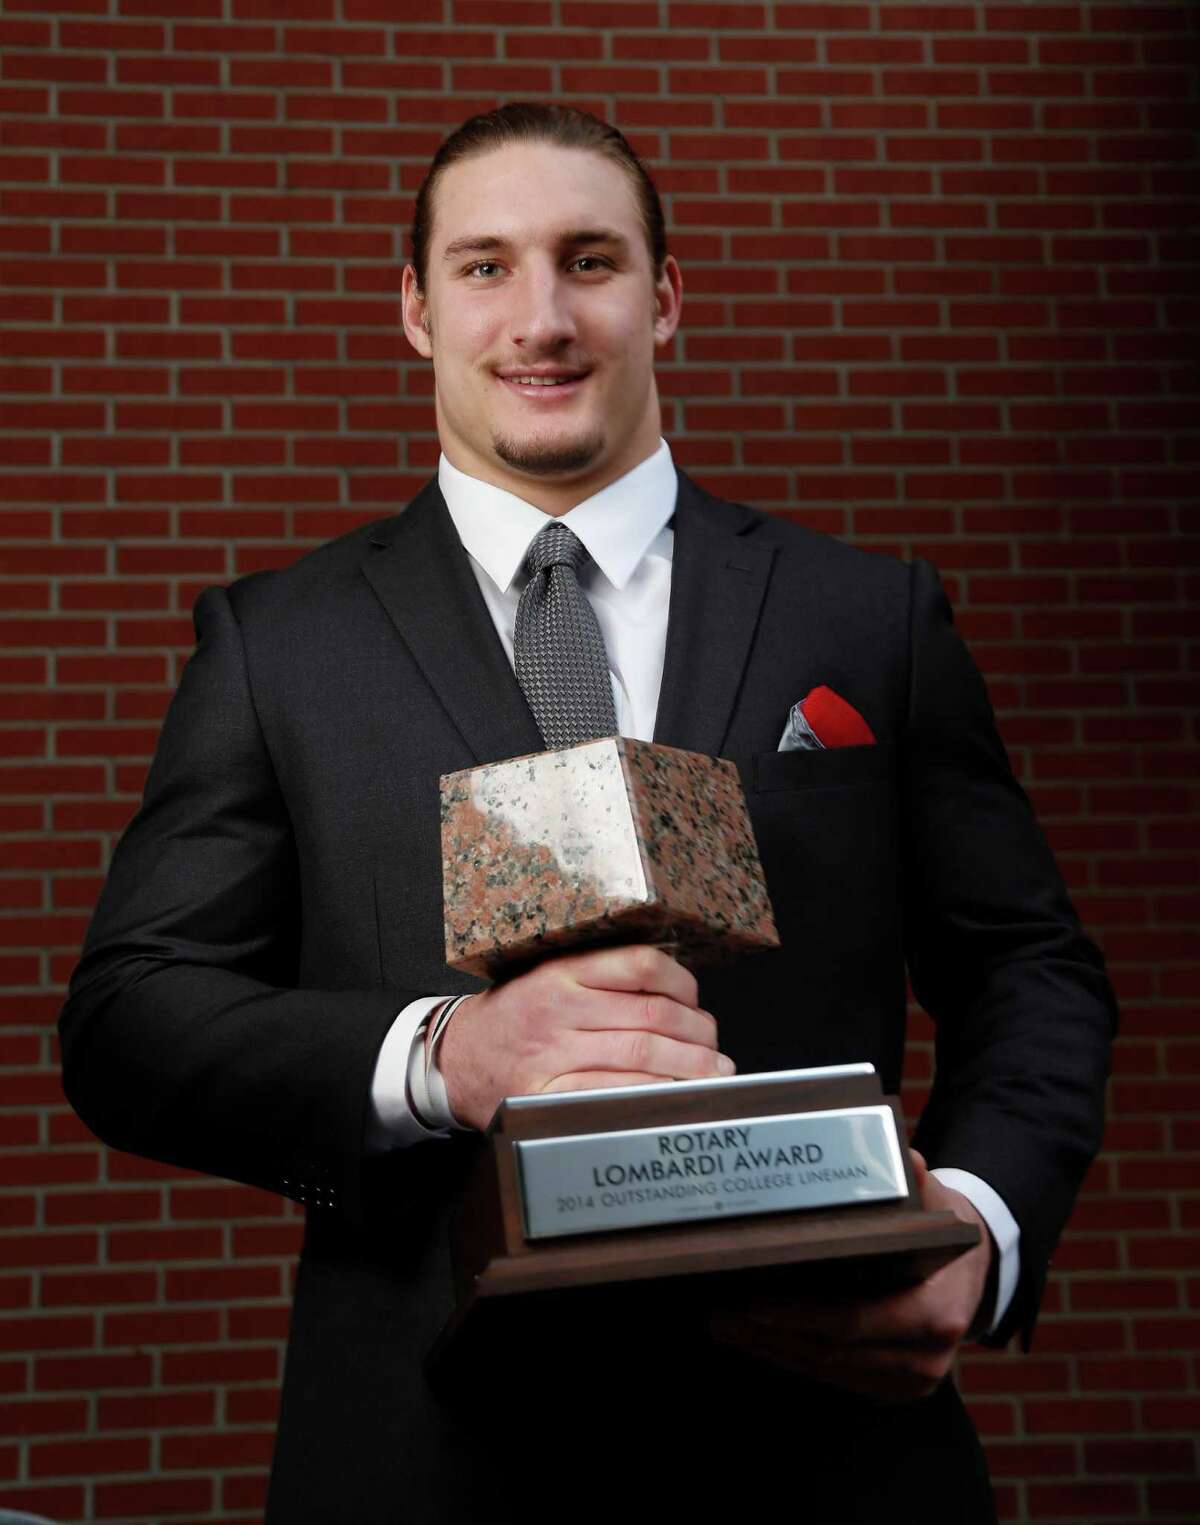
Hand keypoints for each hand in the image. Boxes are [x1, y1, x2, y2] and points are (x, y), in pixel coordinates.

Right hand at [435, 945, 733, 1130]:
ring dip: (689, 1066)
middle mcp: (559, 1008)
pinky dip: (654, 1093)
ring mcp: (552, 1053)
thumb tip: (675, 992)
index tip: (696, 997)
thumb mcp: (548, 977)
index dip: (682, 981)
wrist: (455, 1058)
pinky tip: (676, 1094)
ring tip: (713, 1072)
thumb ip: (601, 978)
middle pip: (651, 1015)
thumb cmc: (513, 1017)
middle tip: (715, 1045)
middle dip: (698, 1032)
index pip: (640, 965)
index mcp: (563, 971)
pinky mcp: (546, 1094)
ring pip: (641, 1054)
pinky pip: (614, 1091)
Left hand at [707, 1150, 995, 1401]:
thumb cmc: (945, 1231)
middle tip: (719, 1313)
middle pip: (832, 1352)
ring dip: (773, 1351)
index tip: (751, 1302)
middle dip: (770, 1336)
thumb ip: (919, 1182)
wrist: (974, 1272)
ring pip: (828, 1370)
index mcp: (936, 1312)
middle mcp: (926, 1358)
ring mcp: (911, 1381)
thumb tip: (908, 1158)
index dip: (798, 1316)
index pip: (853, 1322)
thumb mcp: (938, 1201)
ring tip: (724, 1324)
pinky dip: (794, 1359)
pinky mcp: (895, 1388)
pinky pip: (837, 1377)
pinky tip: (757, 1339)